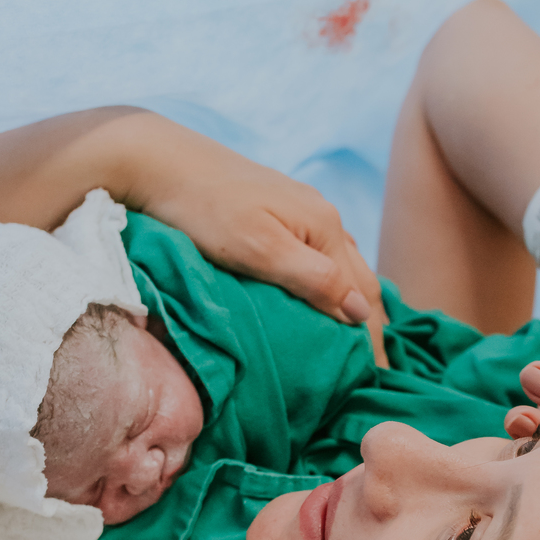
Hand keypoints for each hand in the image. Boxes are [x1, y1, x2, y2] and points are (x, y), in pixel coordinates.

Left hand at [138, 135, 387, 364]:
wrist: (160, 161)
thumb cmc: (204, 209)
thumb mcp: (260, 250)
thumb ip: (313, 279)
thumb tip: (361, 312)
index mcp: (325, 227)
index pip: (364, 296)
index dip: (374, 340)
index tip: (379, 379)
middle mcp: (323, 216)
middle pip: (362, 280)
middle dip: (374, 325)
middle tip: (378, 371)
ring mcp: (303, 211)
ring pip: (345, 266)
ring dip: (356, 304)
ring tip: (358, 342)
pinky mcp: (280, 211)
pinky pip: (323, 255)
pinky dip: (335, 283)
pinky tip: (328, 296)